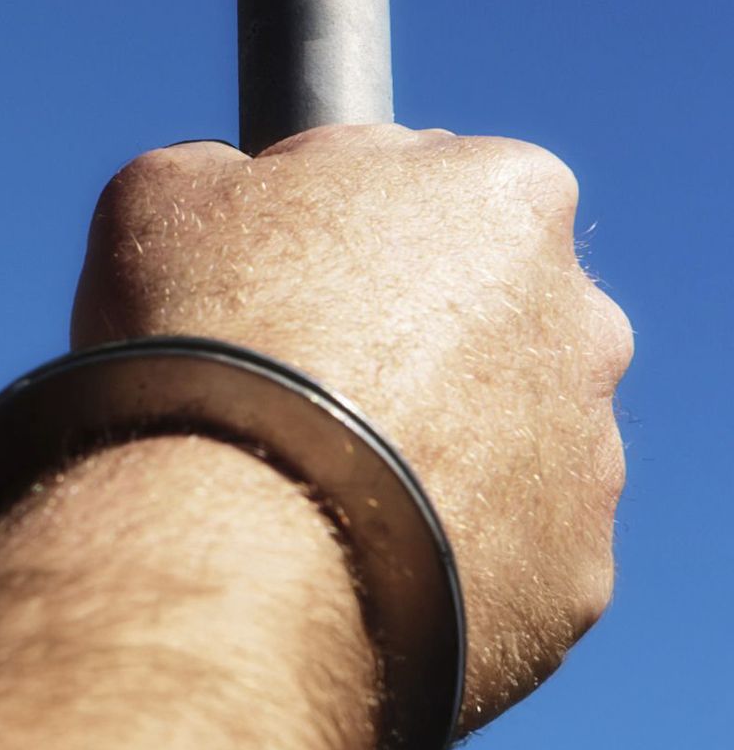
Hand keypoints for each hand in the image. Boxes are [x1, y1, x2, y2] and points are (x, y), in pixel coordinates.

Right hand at [71, 126, 630, 726]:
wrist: (233, 550)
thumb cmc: (202, 349)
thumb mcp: (159, 198)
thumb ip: (220, 172)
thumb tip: (227, 187)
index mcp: (504, 194)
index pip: (423, 188)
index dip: (337, 233)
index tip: (271, 285)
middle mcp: (581, 318)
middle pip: (484, 317)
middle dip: (404, 346)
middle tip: (294, 392)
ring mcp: (588, 457)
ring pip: (502, 444)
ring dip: (426, 456)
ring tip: (311, 493)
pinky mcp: (572, 577)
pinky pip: (502, 556)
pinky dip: (436, 556)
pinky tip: (347, 565)